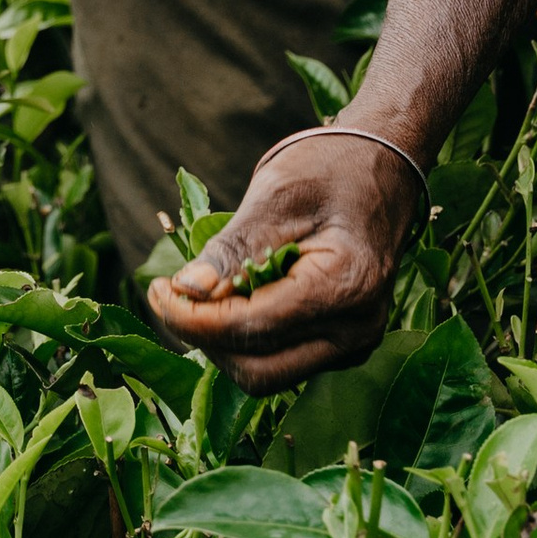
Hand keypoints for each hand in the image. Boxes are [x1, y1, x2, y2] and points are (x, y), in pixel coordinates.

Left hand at [148, 128, 427, 393]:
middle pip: (259, 370)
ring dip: (223, 342)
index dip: (194, 319)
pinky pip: (282, 360)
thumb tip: (185, 292)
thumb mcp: (276, 197)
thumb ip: (233, 249)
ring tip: (198, 293)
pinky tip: (231, 297)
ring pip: (268, 373)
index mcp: (347, 286)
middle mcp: (357, 328)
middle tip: (169, 294)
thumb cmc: (330, 168)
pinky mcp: (340, 344)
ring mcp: (353, 343)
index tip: (156, 289)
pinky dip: (246, 338)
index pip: (254, 328)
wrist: (381, 164)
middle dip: (205, 339)